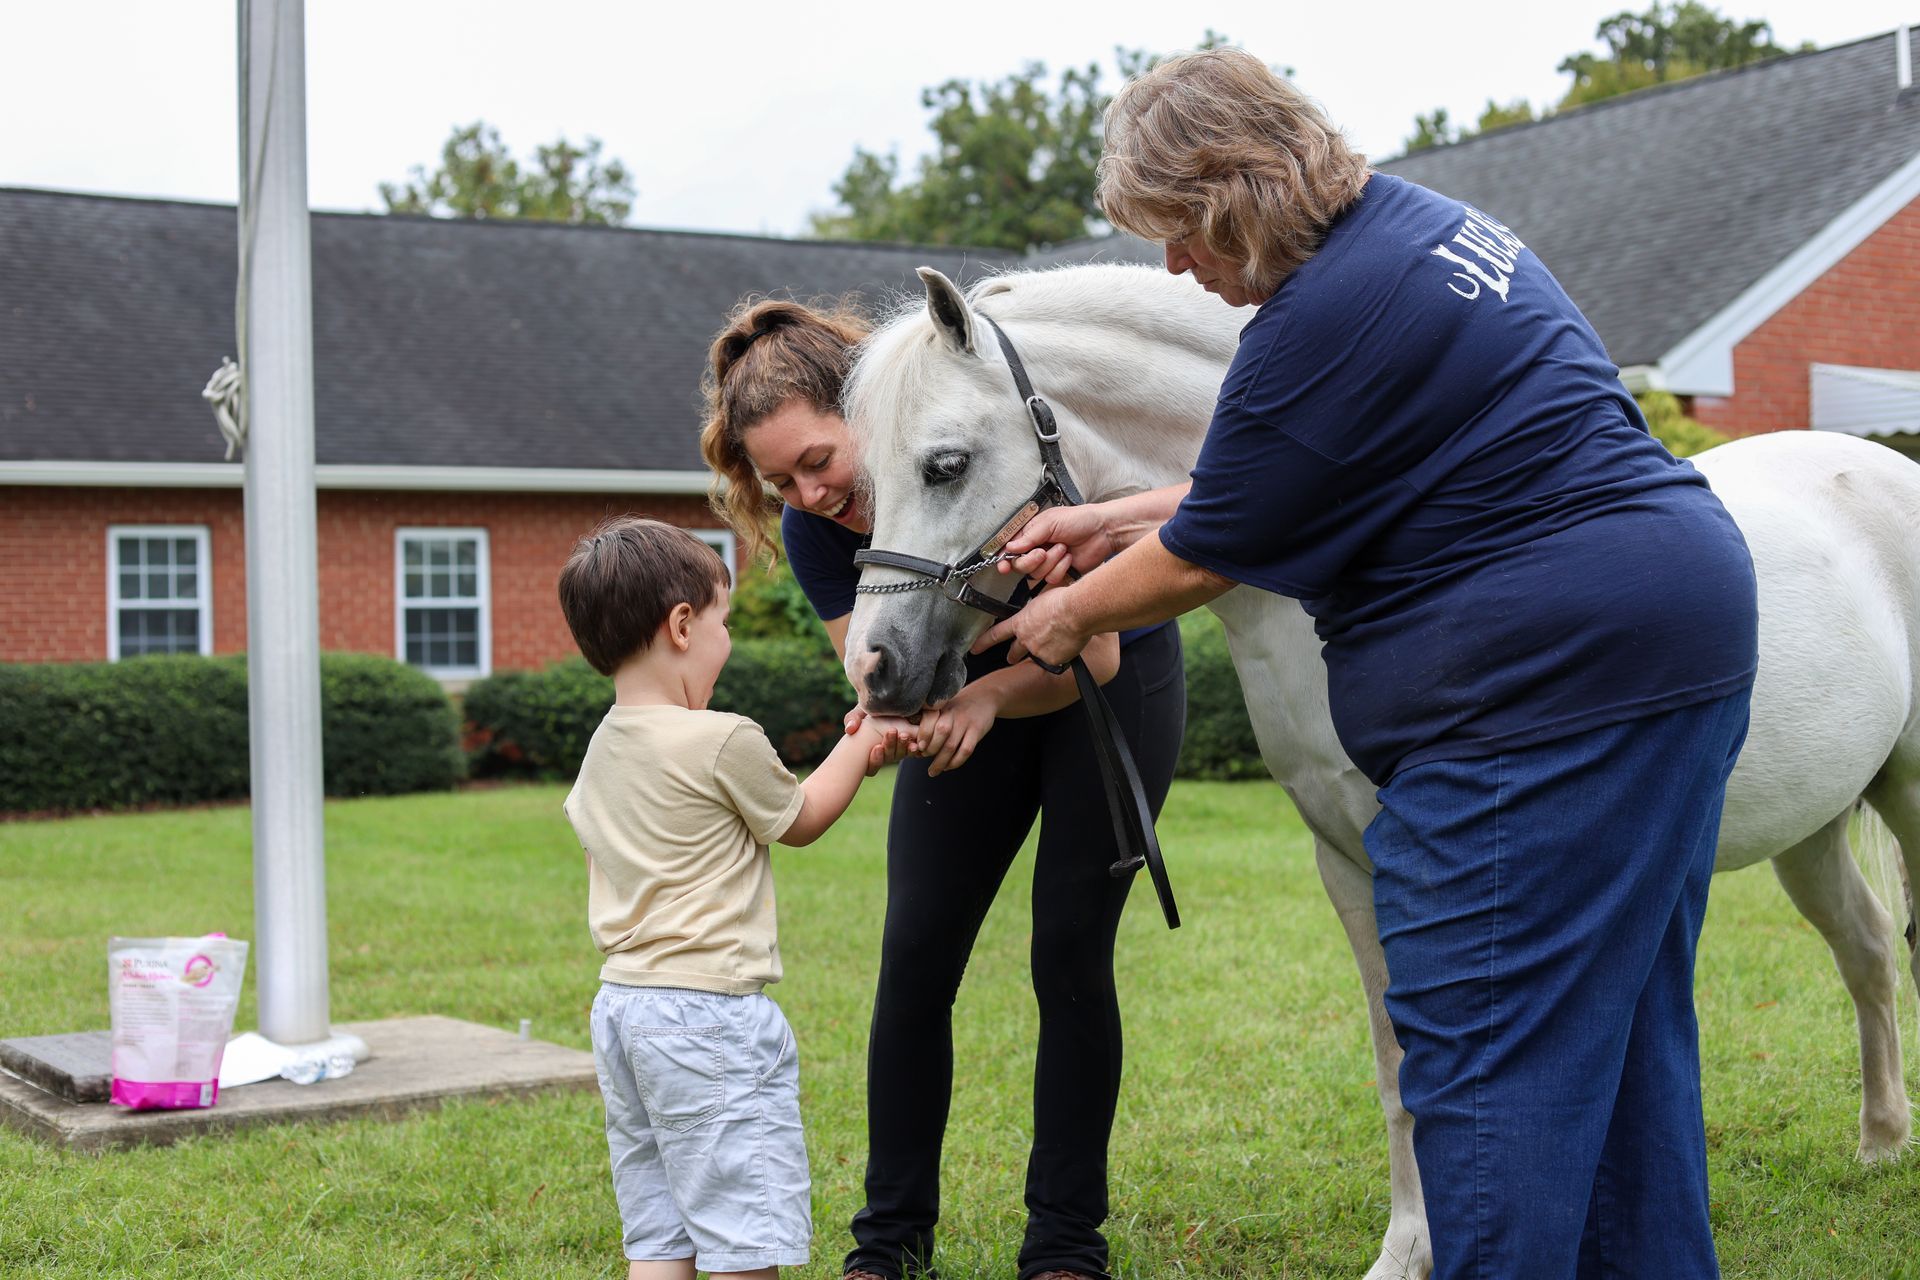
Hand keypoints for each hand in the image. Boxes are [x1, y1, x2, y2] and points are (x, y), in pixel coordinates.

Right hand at [851, 711, 916, 774]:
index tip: (878, 747)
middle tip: (892, 732)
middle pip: (887, 758)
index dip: (876, 760)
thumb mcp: (860, 713)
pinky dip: (912, 750)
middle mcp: (883, 755)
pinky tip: (915, 745)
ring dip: (902, 746)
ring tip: (903, 735)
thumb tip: (850, 729)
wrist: (888, 704)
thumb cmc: (870, 711)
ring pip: (899, 755)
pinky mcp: (908, 746)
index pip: (872, 766)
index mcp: (870, 752)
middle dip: (890, 746)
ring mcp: (896, 752)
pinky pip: (910, 753)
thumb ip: (853, 719)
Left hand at [912, 687, 997, 775]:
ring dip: (940, 762)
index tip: (917, 746)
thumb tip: (912, 741)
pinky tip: (948, 767)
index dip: (923, 734)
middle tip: (923, 757)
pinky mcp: (977, 731)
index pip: (929, 719)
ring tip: (933, 771)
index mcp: (942, 707)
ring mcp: (966, 722)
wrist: (984, 697)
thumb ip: (930, 719)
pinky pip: (965, 750)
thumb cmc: (957, 707)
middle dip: (930, 749)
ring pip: (951, 745)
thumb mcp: (943, 706)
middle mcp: (953, 713)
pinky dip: (955, 762)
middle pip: (941, 732)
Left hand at [971, 585, 1090, 669]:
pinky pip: (1056, 659)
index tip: (974, 649)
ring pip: (1039, 654)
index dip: (983, 642)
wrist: (1076, 612)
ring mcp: (1038, 651)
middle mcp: (1026, 639)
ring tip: (1056, 641)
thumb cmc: (1061, 601)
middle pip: (1014, 651)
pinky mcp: (1053, 660)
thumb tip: (1038, 616)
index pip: (996, 634)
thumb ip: (1035, 613)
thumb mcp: (1041, 601)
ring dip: (1044, 650)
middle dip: (1012, 655)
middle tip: (1011, 658)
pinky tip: (1068, 642)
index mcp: (1020, 623)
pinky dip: (1061, 653)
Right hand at [997, 504, 1115, 587]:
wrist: (1103, 531)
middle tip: (1042, 551)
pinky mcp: (1060, 573)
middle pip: (1019, 565)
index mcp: (1031, 534)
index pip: (1010, 549)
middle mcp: (1036, 549)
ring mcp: (1048, 562)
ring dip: (1050, 561)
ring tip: (1063, 548)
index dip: (1004, 558)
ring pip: (1035, 574)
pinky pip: (1051, 579)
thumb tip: (1010, 547)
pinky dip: (1061, 568)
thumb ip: (1029, 536)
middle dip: (1030, 560)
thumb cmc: (1078, 520)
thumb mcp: (1050, 523)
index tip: (1002, 565)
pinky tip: (1069, 558)